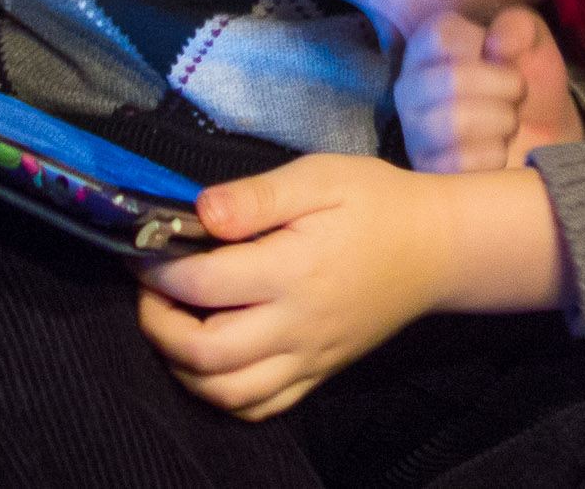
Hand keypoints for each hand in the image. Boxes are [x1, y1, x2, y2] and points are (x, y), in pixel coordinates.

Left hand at [136, 155, 560, 419]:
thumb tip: (201, 211)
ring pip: (227, 393)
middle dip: (158, 325)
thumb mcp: (321, 177)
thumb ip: (258, 196)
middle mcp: (298, 324)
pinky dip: (221, 394)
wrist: (438, 247)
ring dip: (183, 367)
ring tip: (174, 325)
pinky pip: (260, 407)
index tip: (145, 248)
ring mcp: (309, 357)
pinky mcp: (319, 373)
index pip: (204, 283)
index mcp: (294, 270)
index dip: (159, 269)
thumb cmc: (376, 203)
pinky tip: (211, 360)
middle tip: (150, 289)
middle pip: (206, 352)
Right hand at [398, 7, 583, 172]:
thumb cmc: (526, 78)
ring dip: (502, 120)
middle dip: (504, 86)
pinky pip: (463, 162)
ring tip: (509, 120)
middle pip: (452, 79)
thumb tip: (499, 45)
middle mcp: (410, 86)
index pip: (442, 36)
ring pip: (455, 122)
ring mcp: (414, 131)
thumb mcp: (531, 40)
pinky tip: (498, 149)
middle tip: (517, 93)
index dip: (484, 45)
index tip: (502, 56)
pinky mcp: (427, 170)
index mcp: (427, 47)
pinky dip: (495, 155)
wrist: (542, 134)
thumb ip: (518, 26)